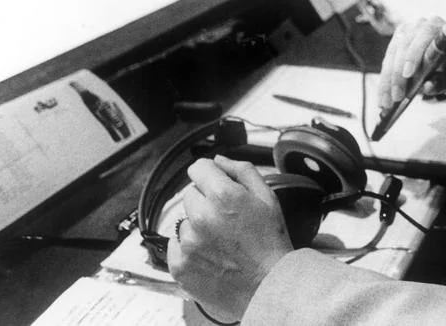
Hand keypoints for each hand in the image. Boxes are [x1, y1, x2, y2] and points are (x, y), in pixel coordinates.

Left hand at [167, 156, 293, 322]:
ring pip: (184, 220)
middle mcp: (201, 216)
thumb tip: (219, 160)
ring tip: (221, 240)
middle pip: (190, 193)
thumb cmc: (270, 243)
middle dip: (205, 201)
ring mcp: (188, 242)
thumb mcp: (267, 198)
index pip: (198, 168)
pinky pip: (176, 245)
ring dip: (197, 225)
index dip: (210, 174)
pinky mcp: (180, 264)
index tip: (215, 183)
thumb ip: (242, 171)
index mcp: (223, 196)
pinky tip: (210, 254)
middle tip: (225, 218)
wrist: (268, 286)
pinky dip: (189, 248)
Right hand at [378, 15, 445, 112]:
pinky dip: (385, 79)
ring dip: (387, 80)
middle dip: (398, 75)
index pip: (426, 36)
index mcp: (443, 29)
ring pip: (392, 55)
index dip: (415, 55)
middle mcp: (422, 25)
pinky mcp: (397, 40)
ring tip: (386, 103)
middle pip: (404, 47)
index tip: (408, 74)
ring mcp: (407, 31)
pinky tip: (383, 96)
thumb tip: (427, 88)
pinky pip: (388, 60)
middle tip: (396, 98)